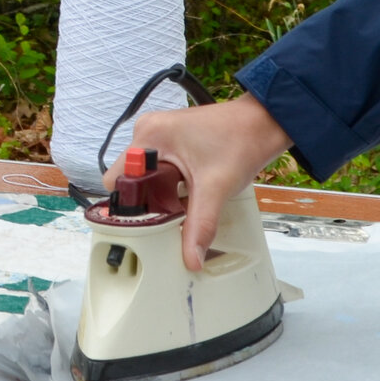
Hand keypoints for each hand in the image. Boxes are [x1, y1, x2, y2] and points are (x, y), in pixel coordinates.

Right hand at [129, 94, 291, 270]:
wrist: (262, 124)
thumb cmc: (241, 140)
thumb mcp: (215, 189)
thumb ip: (200, 226)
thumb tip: (190, 257)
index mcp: (149, 136)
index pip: (117, 180)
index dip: (127, 207)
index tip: (143, 225)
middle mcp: (149, 132)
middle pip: (130, 181)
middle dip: (147, 204)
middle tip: (166, 221)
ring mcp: (160, 135)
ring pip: (145, 178)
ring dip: (159, 196)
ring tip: (179, 208)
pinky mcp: (171, 141)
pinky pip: (159, 171)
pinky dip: (169, 187)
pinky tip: (186, 196)